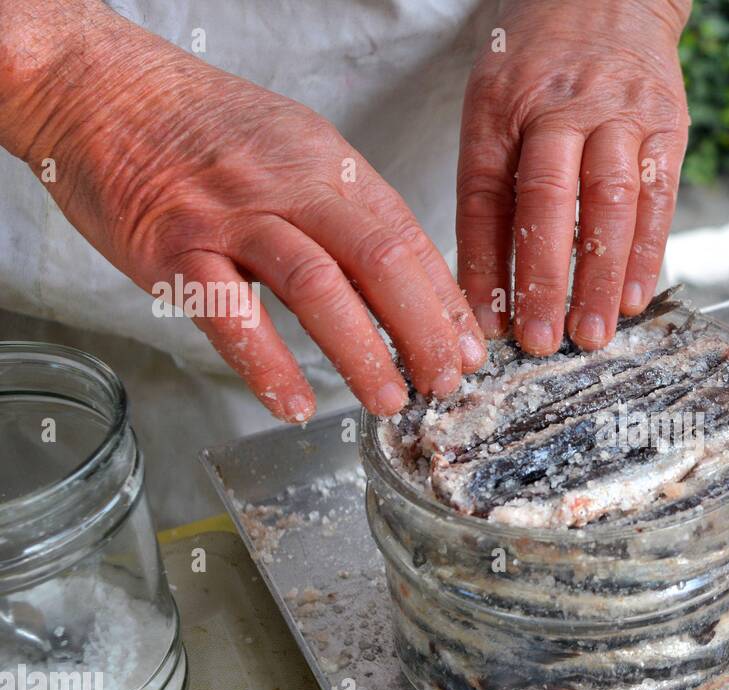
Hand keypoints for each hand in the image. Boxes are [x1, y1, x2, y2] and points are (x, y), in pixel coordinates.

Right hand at [0, 0, 483, 420]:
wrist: (99, 87)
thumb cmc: (198, 128)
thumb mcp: (293, 148)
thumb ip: (344, 208)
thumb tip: (405, 276)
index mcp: (326, 164)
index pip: (404, 236)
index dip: (443, 298)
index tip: (469, 346)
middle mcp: (287, 185)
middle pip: (378, 259)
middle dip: (424, 329)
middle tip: (446, 380)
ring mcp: (229, 216)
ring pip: (316, 285)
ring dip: (362, 351)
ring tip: (390, 400)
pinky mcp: (172, 248)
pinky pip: (229, 314)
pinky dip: (267, 365)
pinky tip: (294, 404)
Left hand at [457, 0, 691, 354]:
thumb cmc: (539, 63)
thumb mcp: (493, 106)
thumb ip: (491, 187)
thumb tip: (480, 285)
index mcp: (502, 106)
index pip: (486, 195)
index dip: (485, 265)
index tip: (483, 325)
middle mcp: (559, 108)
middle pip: (547, 200)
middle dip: (542, 278)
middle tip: (539, 342)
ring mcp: (618, 113)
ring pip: (608, 203)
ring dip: (598, 277)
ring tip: (591, 334)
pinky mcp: (666, 124)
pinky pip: (658, 196)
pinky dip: (647, 251)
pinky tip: (635, 298)